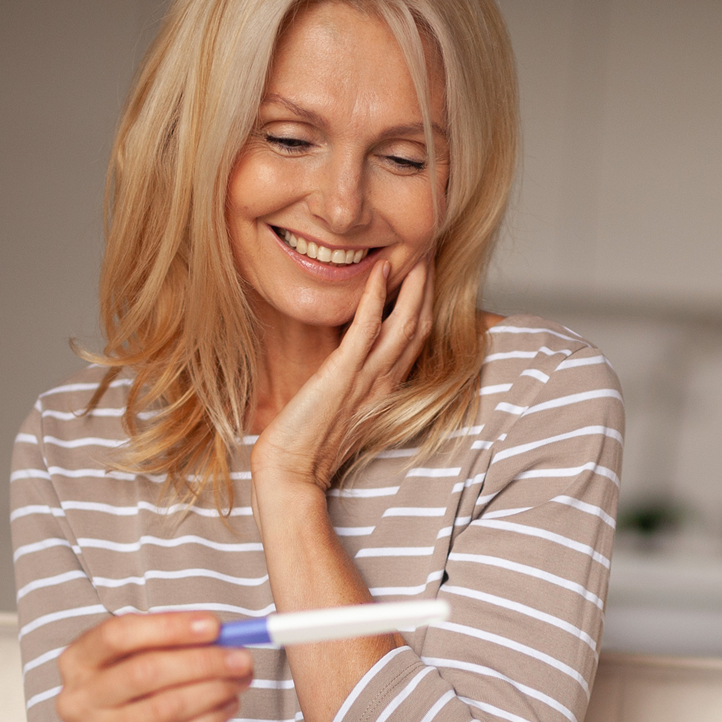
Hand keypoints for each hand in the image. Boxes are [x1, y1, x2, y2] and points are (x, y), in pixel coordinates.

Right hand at [56, 611, 252, 721]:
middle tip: (240, 657)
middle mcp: (81, 697)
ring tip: (240, 680)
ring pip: (167, 707)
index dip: (169, 627)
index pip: (119, 634)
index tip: (212, 625)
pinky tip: (227, 706)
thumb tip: (219, 632)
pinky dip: (209, 720)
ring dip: (213, 691)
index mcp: (78, 660)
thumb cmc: (123, 700)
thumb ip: (164, 642)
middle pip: (147, 671)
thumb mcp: (127, 663)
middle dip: (202, 661)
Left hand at [250, 255, 433, 506]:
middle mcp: (384, 382)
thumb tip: (352, 359)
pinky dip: (376, 298)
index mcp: (386, 390)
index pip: (417, 340)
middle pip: (420, 326)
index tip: (426, 274)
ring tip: (418, 252)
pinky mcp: (342, 374)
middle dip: (429, 287)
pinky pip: (367, 329)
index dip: (426, 304)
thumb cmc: (308, 442)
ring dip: (413, 285)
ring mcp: (367, 378)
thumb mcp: (341, 406)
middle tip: (431, 251)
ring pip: (404, 324)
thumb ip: (353, 382)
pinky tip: (380, 271)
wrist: (290, 470)